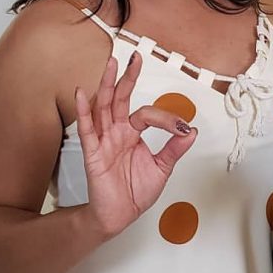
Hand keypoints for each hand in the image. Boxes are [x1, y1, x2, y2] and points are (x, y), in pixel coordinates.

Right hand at [75, 53, 197, 239]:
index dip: (166, 118)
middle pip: (120, 99)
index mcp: (132, 134)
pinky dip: (83, 111)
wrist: (118, 215)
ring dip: (107, 85)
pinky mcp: (93, 154)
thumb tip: (191, 130)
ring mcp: (103, 141)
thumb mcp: (162, 168)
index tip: (182, 129)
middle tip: (135, 57)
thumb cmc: (134, 191)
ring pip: (103, 107)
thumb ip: (174, 148)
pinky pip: (86, 130)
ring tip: (111, 64)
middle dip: (127, 77)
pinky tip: (82, 93)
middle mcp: (117, 132)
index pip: (147, 114)